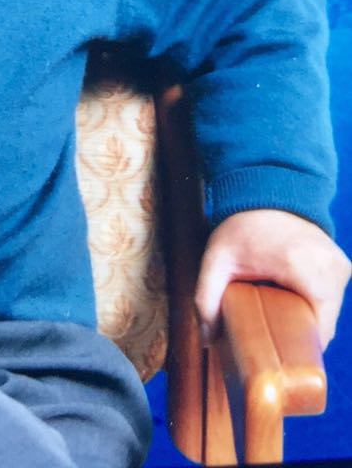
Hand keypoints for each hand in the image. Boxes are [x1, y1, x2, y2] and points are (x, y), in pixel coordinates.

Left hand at [195, 209, 350, 348]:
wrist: (266, 190)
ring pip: (331, 313)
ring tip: (282, 322)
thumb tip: (207, 339)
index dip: (298, 347)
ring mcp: (340, 264)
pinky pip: (334, 297)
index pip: (317, 328)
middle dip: (300, 335)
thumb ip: (206, 297)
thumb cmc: (242, 226)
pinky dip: (316, 305)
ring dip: (309, 320)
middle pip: (324, 323)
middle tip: (274, 338)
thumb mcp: (217, 259)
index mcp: (304, 268)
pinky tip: (293, 306)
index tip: (278, 354)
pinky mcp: (342, 263)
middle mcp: (330, 267)